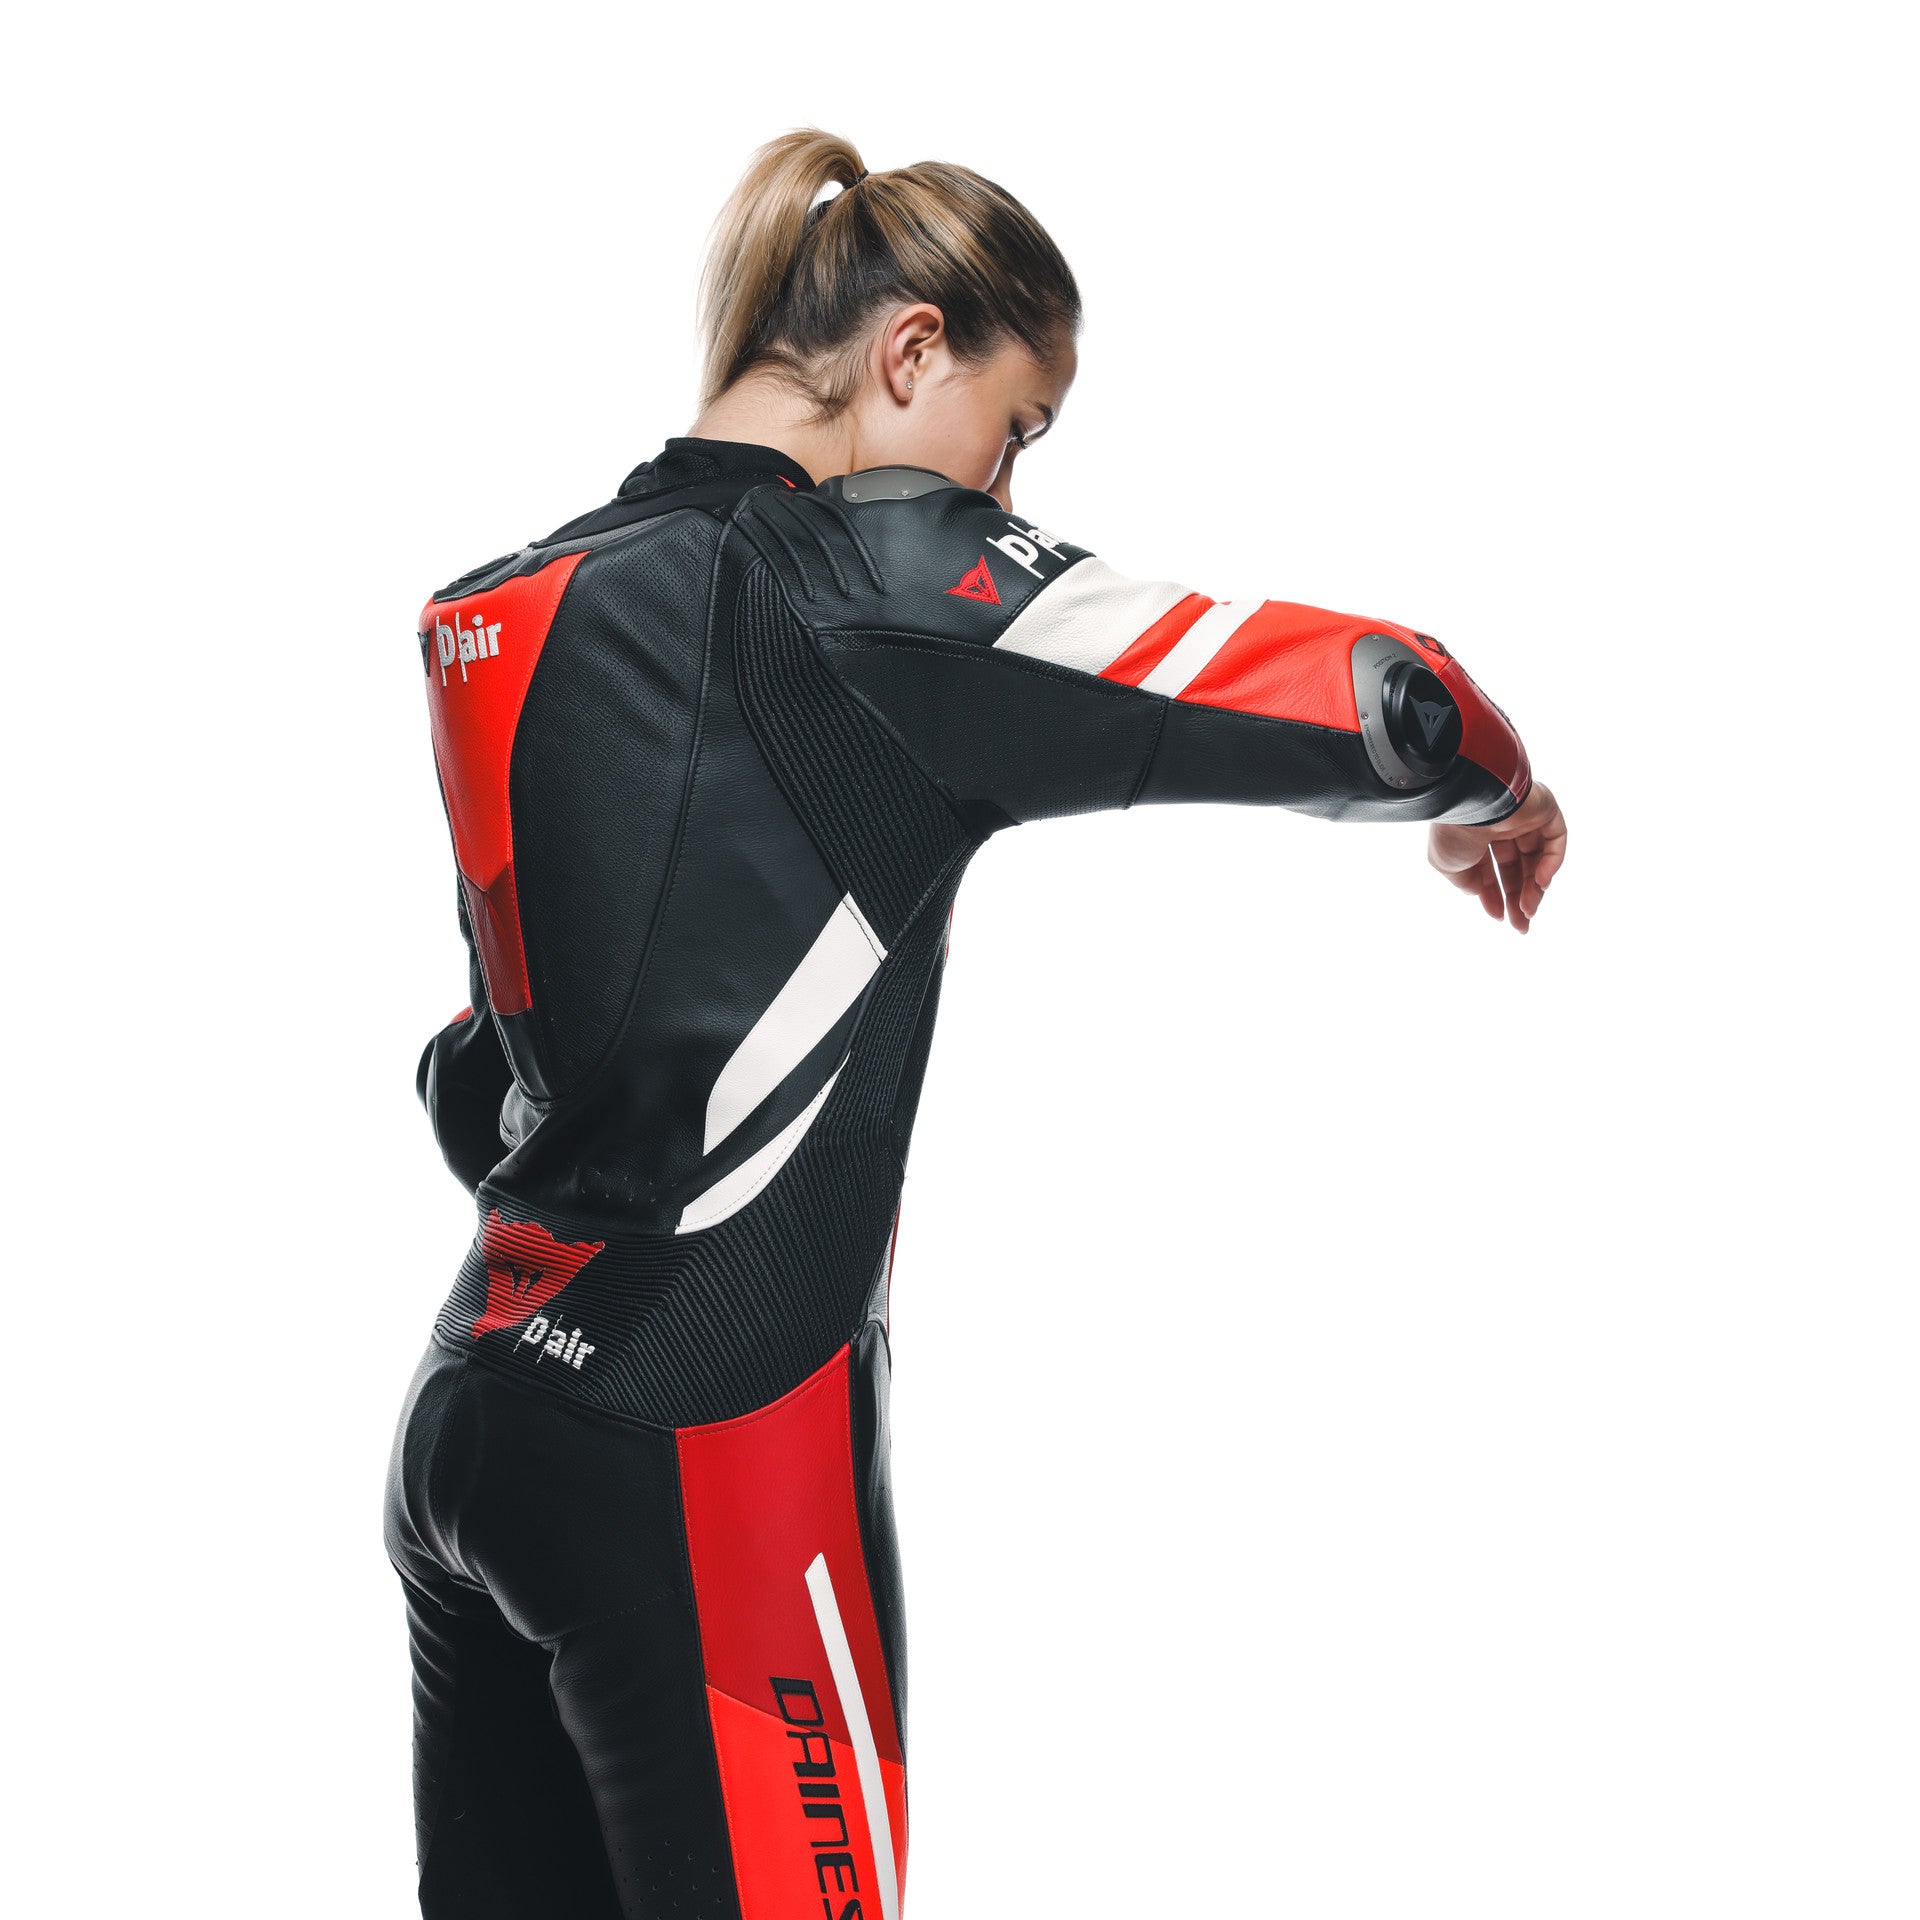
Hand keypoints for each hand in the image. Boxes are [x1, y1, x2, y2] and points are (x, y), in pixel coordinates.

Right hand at [1428, 782, 1566, 933]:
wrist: (1469, 801)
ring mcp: (1525, 818)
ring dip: (1535, 887)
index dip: (1495, 894)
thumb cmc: (1453, 832)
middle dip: (1518, 897)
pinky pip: (1555, 841)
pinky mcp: (1545, 810)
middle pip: (1517, 868)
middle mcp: (1502, 826)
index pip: (1492, 869)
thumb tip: (1478, 892)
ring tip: (1528, 910)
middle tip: (1521, 924)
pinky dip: (1551, 864)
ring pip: (1538, 859)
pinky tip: (1540, 883)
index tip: (1498, 916)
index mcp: (1477, 835)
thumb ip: (1464, 881)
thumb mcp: (1449, 866)